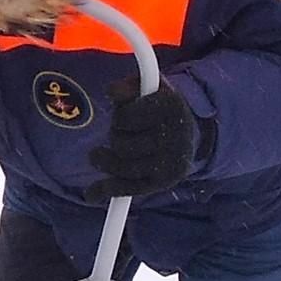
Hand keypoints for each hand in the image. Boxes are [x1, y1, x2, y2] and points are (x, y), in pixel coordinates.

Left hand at [85, 80, 200, 198]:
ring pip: (121, 167)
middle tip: (118, 133)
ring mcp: (169, 163)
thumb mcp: (147, 88)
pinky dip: (106, 190)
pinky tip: (92, 193)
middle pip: (120, 143)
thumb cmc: (158, 106)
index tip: (123, 116)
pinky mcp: (163, 182)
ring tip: (98, 155)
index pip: (125, 117)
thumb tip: (112, 91)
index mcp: (171, 107)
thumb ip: (127, 87)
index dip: (120, 116)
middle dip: (114, 136)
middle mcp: (175, 137)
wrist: (189, 133)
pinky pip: (129, 188)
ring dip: (104, 161)